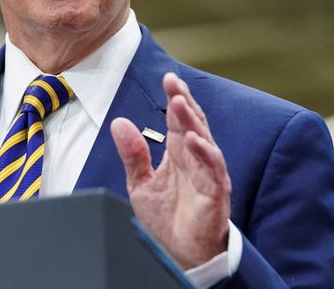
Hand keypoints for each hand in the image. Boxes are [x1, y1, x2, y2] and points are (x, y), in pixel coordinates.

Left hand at [111, 73, 230, 269]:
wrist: (179, 254)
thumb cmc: (166, 218)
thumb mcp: (140, 183)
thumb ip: (133, 154)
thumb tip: (118, 122)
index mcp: (179, 153)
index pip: (179, 120)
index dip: (176, 98)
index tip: (169, 78)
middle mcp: (195, 159)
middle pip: (193, 124)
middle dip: (184, 102)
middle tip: (174, 83)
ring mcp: (207, 175)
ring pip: (204, 141)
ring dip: (193, 122)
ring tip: (180, 103)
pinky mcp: (214, 194)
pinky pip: (213, 170)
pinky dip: (205, 154)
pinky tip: (194, 140)